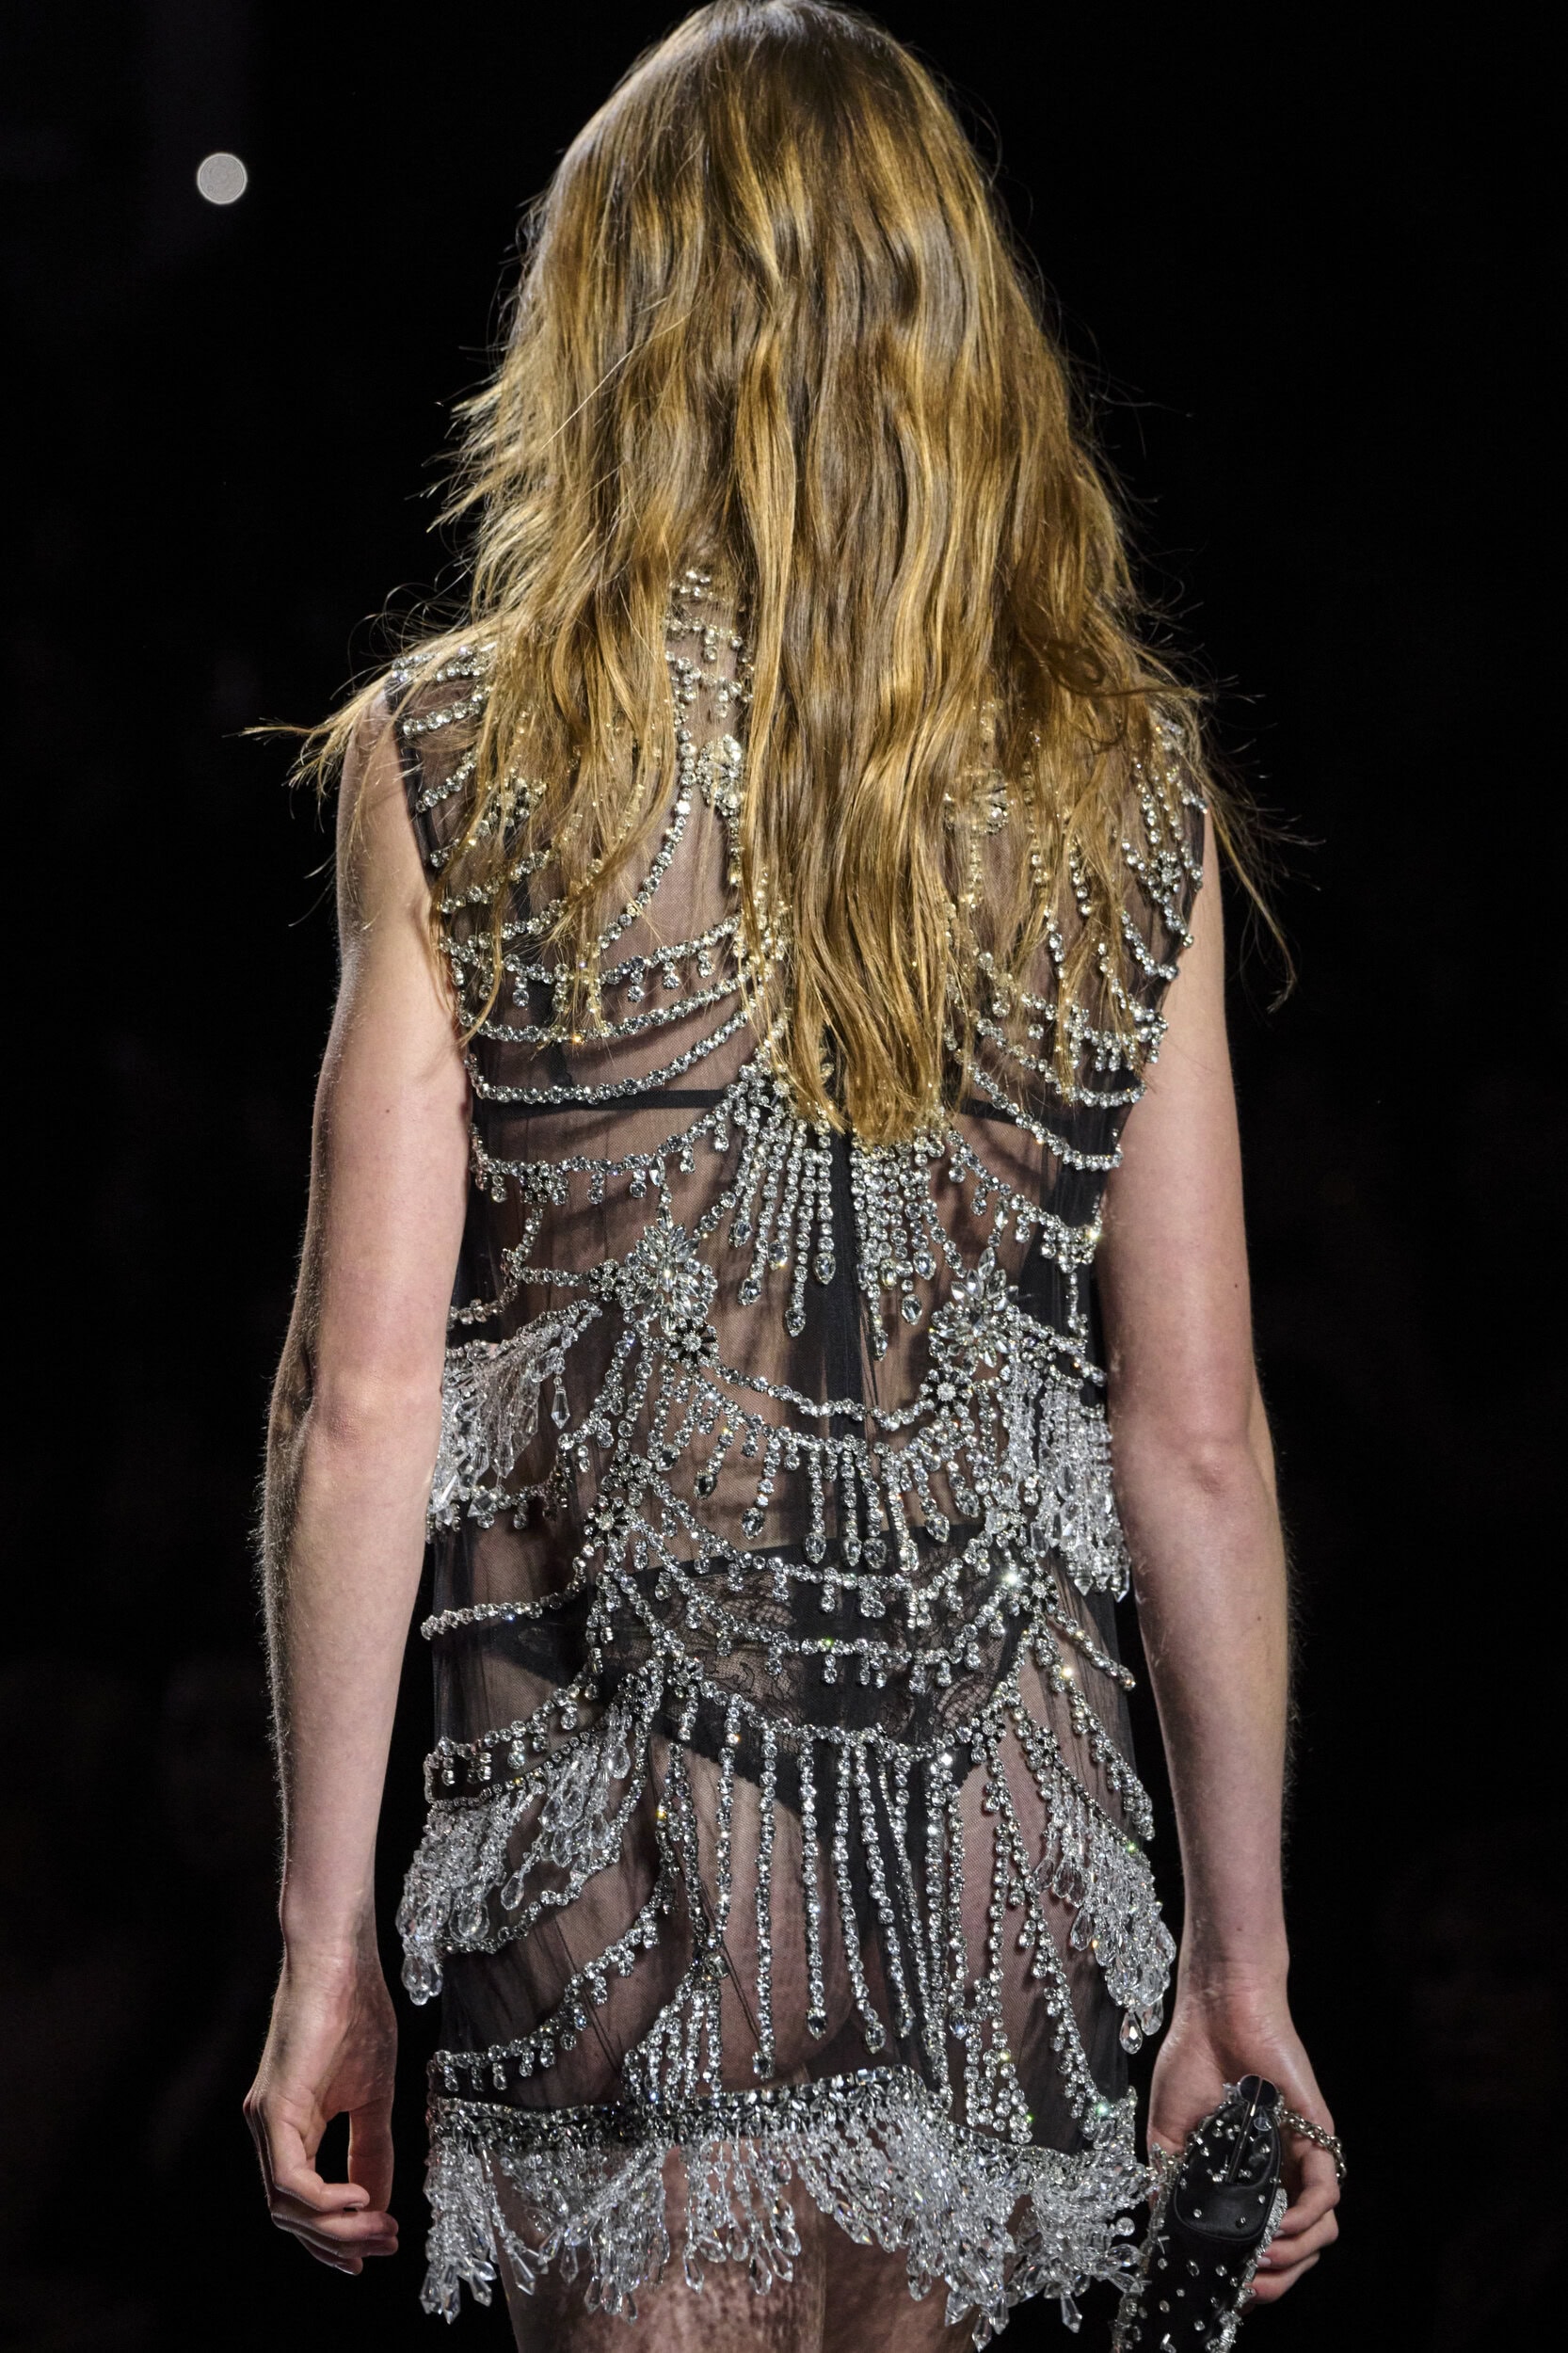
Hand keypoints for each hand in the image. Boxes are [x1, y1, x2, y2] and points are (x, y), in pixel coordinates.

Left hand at [244, 1938, 399, 2275]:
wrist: (342, 1958)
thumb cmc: (359, 2012)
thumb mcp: (374, 2095)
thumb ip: (371, 2149)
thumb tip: (376, 2204)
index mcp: (291, 2127)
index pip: (300, 2204)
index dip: (335, 2237)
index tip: (377, 2250)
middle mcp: (269, 2129)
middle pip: (289, 2216)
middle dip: (338, 2243)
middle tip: (385, 2244)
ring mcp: (266, 2119)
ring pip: (285, 2206)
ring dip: (334, 2229)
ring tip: (379, 2225)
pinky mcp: (274, 2106)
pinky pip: (289, 2178)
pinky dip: (322, 2200)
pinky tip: (359, 2198)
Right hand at [1147, 1971, 1339, 2305]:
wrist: (1212, 2014)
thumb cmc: (1190, 2063)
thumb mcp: (1166, 2135)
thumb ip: (1169, 2185)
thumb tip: (1164, 2238)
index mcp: (1246, 2178)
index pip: (1262, 2243)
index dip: (1251, 2276)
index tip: (1226, 2292)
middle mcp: (1279, 2175)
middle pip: (1298, 2251)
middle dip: (1276, 2282)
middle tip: (1246, 2289)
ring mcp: (1300, 2158)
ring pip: (1322, 2233)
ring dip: (1294, 2260)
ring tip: (1261, 2263)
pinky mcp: (1317, 2137)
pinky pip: (1326, 2196)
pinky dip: (1305, 2222)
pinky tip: (1276, 2228)